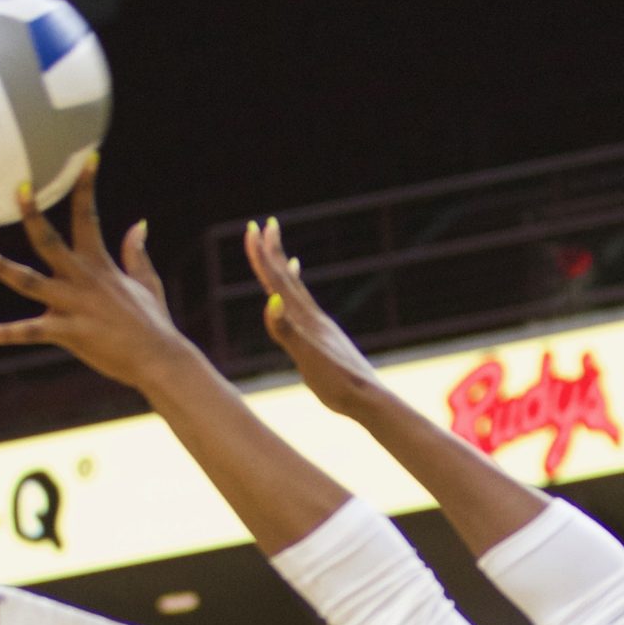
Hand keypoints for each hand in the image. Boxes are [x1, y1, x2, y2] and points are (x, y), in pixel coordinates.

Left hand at [0, 163, 189, 392]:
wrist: (160, 360)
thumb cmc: (155, 325)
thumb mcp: (147, 283)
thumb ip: (136, 253)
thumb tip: (139, 224)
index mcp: (100, 266)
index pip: (89, 217)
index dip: (86, 186)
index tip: (86, 158)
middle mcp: (82, 280)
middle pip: (49, 241)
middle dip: (32, 214)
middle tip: (17, 187)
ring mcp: (73, 306)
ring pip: (28, 282)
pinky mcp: (68, 333)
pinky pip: (30, 332)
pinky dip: (5, 334)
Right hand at [243, 219, 382, 415]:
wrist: (370, 400)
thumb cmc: (338, 385)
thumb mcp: (308, 360)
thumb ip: (287, 331)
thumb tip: (270, 301)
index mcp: (304, 320)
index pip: (277, 281)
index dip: (262, 256)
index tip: (253, 228)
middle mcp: (312, 318)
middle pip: (286, 278)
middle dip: (271, 252)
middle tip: (264, 224)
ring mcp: (321, 327)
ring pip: (296, 290)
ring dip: (283, 270)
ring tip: (279, 251)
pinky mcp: (327, 338)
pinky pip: (307, 307)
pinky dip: (300, 294)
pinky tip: (300, 294)